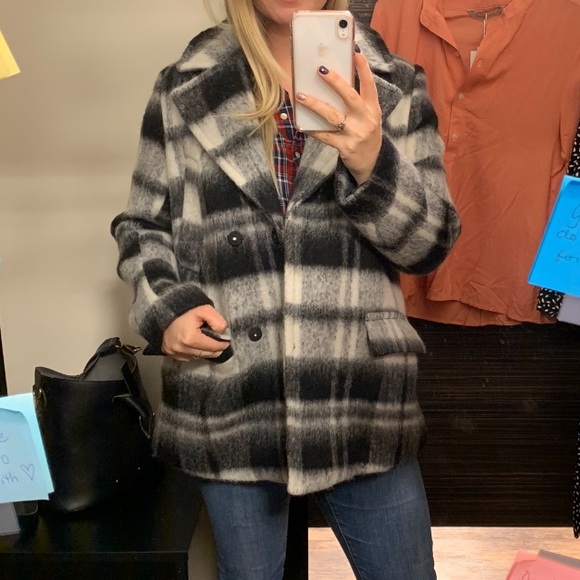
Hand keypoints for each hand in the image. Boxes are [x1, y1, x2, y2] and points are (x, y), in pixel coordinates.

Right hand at [161, 305, 229, 361]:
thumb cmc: (186, 311)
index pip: (213, 347)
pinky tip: (196, 344)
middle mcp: (181, 349)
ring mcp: (175, 353)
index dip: (222, 344)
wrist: (165, 312)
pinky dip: (194, 352)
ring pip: (198, 357)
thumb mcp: (204, 310)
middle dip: (215, 349)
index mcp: (190, 338)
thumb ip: (217, 321)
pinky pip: (189, 358)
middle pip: (206, 354)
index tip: (226, 342)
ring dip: (205, 351)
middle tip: (220, 343)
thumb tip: (222, 333)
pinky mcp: (171, 355)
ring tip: (208, 342)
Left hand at [295, 47, 381, 184]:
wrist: (372, 164)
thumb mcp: (368, 117)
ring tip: (301, 95)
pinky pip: (325, 136)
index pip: (369, 84)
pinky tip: (301, 123)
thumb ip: (357, 102)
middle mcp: (366, 120)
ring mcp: (356, 134)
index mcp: (373, 109)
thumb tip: (335, 82)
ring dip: (315, 105)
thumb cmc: (366, 135)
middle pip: (350, 96)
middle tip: (320, 70)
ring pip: (333, 116)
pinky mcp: (345, 147)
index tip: (355, 51)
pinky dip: (312, 129)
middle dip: (335, 82)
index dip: (363, 67)